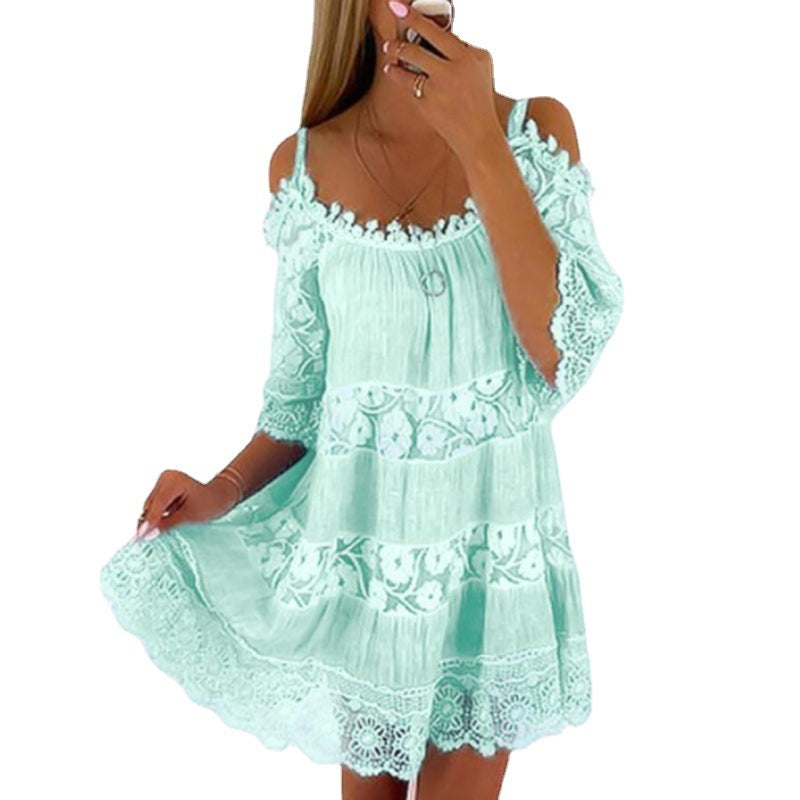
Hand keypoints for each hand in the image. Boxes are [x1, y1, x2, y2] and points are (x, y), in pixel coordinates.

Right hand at [131, 469, 239, 542]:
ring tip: (148, 536)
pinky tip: (155, 528)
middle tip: (140, 541)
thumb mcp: (189, 516)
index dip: (148, 522)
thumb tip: (147, 533)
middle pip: (150, 505)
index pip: (157, 504)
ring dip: (150, 520)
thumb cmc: (210, 504)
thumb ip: (167, 524)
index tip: (139, 537)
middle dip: (147, 522)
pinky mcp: (162, 489)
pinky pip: (154, 505)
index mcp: (173, 480)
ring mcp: (163, 482)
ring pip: (150, 506)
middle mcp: (166, 477)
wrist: (219, 497)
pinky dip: (155, 517)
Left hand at [382, 1, 501, 158]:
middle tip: (392, 17)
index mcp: (470, 57)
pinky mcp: (428, 102)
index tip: (401, 7)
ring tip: (389, 48)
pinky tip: (391, 69)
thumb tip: (440, 34)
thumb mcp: (482, 67)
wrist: (478, 135)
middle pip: (422, 42)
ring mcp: (440, 86)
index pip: (440, 31)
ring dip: (396, 51)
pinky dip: (397, 74)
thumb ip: (464, 49)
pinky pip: (407, 82)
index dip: (417, 18)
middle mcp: (455, 68)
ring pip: (411, 59)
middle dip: (403, 28)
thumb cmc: (479, 99)